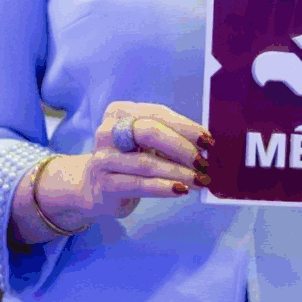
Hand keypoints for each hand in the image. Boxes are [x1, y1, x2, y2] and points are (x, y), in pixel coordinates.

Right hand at [43, 102, 212, 223]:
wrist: (93, 187)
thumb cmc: (128, 160)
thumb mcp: (143, 142)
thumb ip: (168, 137)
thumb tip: (205, 145)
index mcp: (120, 111)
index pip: (158, 114)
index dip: (186, 126)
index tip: (208, 140)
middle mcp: (108, 130)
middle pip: (150, 133)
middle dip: (182, 147)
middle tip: (204, 161)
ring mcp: (103, 157)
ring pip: (147, 162)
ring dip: (179, 171)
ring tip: (200, 179)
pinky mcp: (104, 184)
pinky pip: (139, 184)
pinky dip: (164, 187)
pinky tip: (181, 190)